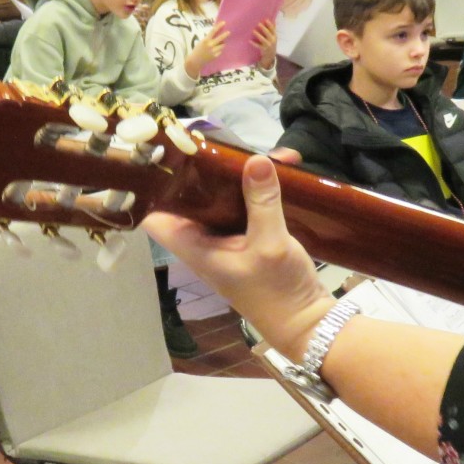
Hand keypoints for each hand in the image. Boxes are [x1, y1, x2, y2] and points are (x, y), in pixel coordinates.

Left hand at [145, 155, 332, 362]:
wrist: (307, 322)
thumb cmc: (277, 291)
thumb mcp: (270, 243)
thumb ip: (262, 201)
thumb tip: (256, 159)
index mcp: (195, 246)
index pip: (156, 217)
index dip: (155, 188)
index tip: (167, 156)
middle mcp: (206, 241)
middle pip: (193, 198)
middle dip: (208, 169)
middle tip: (223, 142)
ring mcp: (228, 239)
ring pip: (223, 198)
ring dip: (240, 176)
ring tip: (263, 153)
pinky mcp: (251, 236)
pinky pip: (247, 205)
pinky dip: (259, 188)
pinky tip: (279, 168)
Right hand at [184, 23, 230, 78]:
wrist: (195, 61)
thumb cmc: (198, 49)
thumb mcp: (202, 41)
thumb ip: (209, 38)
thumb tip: (217, 33)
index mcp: (206, 40)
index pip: (213, 31)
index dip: (219, 26)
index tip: (223, 23)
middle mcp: (210, 45)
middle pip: (220, 38)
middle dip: (225, 35)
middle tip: (229, 32)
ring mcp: (213, 51)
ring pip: (222, 45)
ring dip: (222, 43)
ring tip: (218, 44)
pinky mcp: (215, 56)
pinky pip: (220, 51)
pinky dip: (219, 50)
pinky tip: (214, 51)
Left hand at [253, 19, 277, 69]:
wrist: (271, 55)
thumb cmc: (271, 43)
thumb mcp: (274, 37)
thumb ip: (273, 29)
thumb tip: (273, 21)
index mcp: (275, 36)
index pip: (273, 29)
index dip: (270, 25)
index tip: (266, 20)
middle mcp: (272, 40)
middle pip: (268, 33)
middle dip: (263, 28)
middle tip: (258, 24)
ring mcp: (268, 45)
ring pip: (263, 39)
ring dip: (258, 35)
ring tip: (253, 31)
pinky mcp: (263, 49)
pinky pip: (258, 46)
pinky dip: (254, 43)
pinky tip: (249, 41)